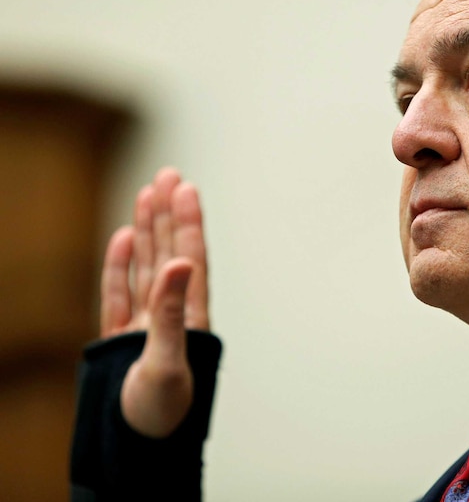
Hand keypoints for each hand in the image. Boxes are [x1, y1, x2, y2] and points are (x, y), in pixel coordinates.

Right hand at [100, 167, 209, 437]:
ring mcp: (145, 323)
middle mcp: (172, 314)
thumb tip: (179, 262)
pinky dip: (120, 265)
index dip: (188, 222)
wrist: (140, 451)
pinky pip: (120, 293)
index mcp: (191, 317)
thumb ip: (170, 311)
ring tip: (147, 194)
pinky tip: (124, 238)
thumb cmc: (164, 414)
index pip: (190, 257)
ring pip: (147, 266)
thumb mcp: (169, 360)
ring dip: (147, 231)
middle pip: (170, 252)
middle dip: (169, 214)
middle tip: (168, 174)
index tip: (186, 187)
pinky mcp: (122, 338)